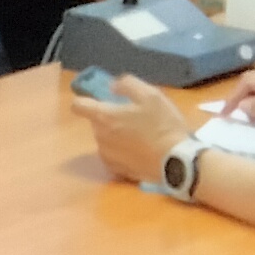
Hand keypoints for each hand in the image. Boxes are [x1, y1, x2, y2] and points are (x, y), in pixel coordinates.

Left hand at [69, 72, 190, 183]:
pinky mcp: (117, 170)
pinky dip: (122, 152)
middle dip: (110, 117)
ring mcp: (107, 156)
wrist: (176, 162)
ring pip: (105, 139)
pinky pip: (114, 155)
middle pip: (97, 122)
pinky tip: (141, 151)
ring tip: (141, 135)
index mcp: (104, 117)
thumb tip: (112, 86)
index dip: (86, 100)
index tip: (99, 99)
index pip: (78, 105)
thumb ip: (128, 84)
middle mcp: (100, 137)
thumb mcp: (151, 95)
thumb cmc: (162, 125)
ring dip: (116, 135)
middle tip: (135, 117)